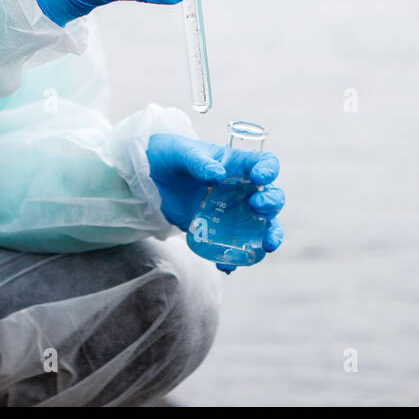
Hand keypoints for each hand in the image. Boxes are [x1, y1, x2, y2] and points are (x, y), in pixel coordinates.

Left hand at [146, 133, 284, 272]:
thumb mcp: (181, 152)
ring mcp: (231, 211)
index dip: (269, 170)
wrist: (147, 178)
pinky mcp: (216, 229)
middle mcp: (240, 189)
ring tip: (267, 245)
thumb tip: (217, 176)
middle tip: (257, 207)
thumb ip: (198, 161)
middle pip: (270, 196)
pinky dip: (234, 258)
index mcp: (236, 164)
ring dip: (269, 234)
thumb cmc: (169, 156)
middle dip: (272, 204)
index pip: (264, 164)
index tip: (259, 178)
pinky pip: (233, 246)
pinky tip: (227, 265)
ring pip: (261, 225)